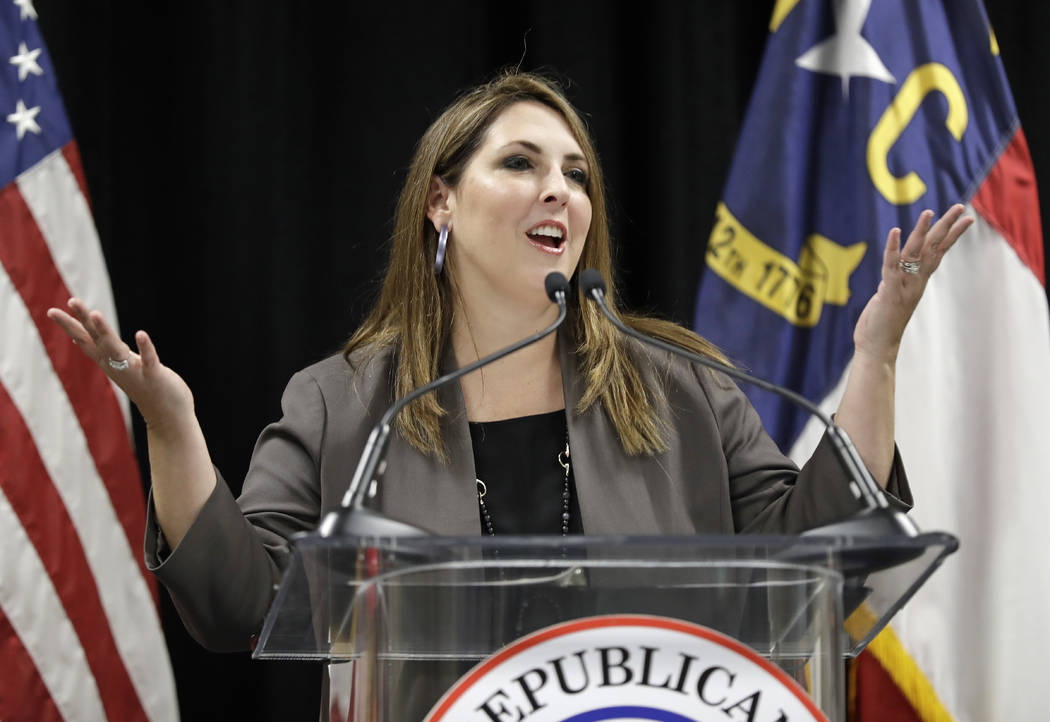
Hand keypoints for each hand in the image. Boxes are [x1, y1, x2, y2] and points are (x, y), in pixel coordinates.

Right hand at [46, 299, 193, 430]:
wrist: (167, 416)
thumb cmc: (145, 386)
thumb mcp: (121, 367)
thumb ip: (106, 353)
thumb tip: (81, 340)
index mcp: (109, 361)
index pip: (85, 340)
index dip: (69, 325)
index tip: (51, 310)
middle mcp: (117, 365)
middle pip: (96, 339)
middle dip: (83, 320)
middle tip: (72, 300)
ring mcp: (134, 371)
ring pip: (115, 349)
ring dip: (105, 332)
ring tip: (95, 313)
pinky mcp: (154, 375)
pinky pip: (149, 360)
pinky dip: (145, 347)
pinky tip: (141, 333)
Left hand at [852, 204, 972, 363]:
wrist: (878, 347)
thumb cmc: (883, 324)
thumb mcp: (891, 297)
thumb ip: (895, 283)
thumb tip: (893, 273)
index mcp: (917, 281)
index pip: (938, 253)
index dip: (951, 235)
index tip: (966, 219)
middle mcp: (914, 281)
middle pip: (933, 248)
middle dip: (947, 226)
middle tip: (961, 207)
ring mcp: (903, 286)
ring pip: (915, 253)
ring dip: (921, 231)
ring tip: (929, 212)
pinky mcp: (888, 292)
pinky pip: (891, 266)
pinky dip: (892, 248)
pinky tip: (895, 232)